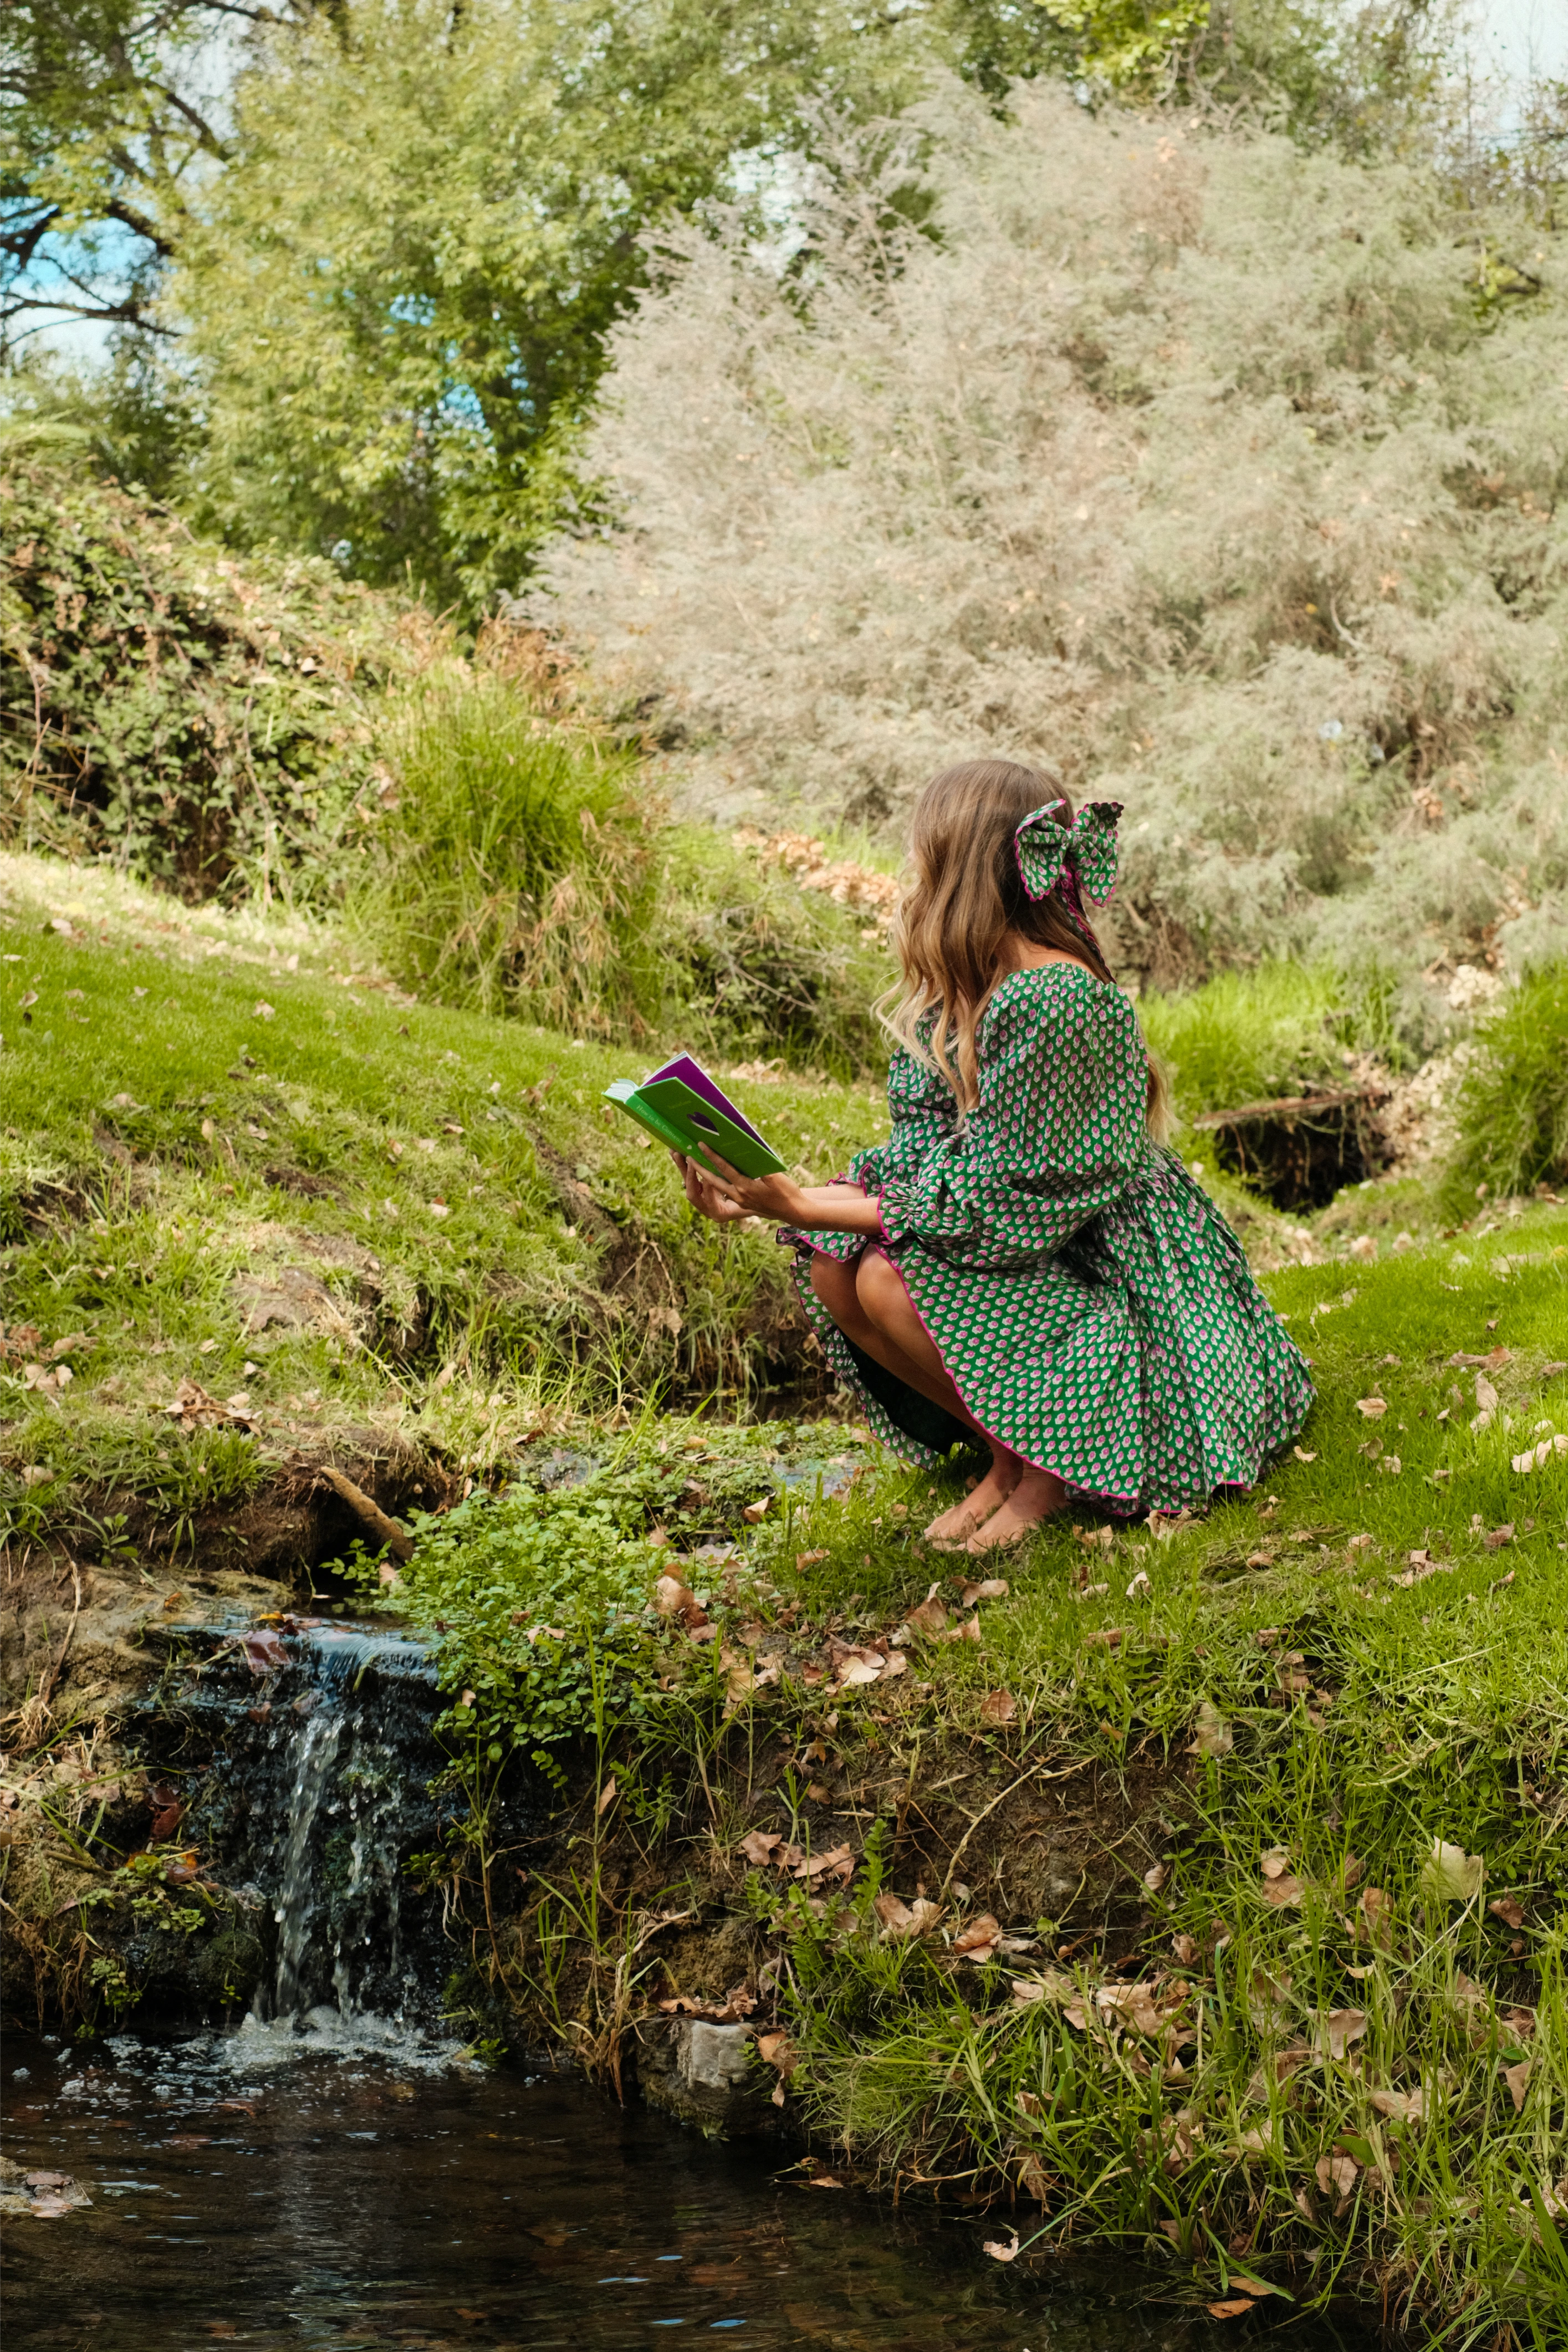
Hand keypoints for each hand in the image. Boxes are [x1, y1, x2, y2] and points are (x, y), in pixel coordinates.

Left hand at [671, 1149, 802, 1224]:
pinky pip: (726, 1190)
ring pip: (718, 1187)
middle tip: (687, 1156)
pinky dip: (716, 1181)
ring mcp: (740, 1200)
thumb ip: (761, 1165)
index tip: (701, 1145)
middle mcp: (739, 1195)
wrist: (795, 1211)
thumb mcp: (775, 1177)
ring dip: (705, 1176)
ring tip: (695, 1164)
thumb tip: (749, 1151)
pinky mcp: (744, 1202)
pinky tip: (712, 1173)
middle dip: (699, 1169)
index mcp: (745, 1188)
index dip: (712, 1156)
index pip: (724, 1169)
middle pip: (714, 1181)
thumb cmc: (787, 1192)